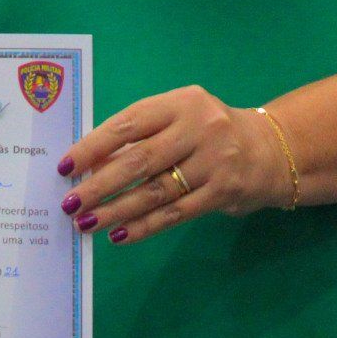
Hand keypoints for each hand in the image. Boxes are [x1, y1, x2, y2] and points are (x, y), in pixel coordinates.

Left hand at [57, 85, 286, 245]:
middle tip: (71, 202)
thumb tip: (91, 164)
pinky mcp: (224, 192)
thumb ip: (142, 135)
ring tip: (88, 222)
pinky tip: (120, 235)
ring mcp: (215, 161)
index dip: (94, 145)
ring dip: (117, 210)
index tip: (66, 166)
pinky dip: (145, 226)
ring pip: (156, 191)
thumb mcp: (179, 119)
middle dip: (100, 184)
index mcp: (181, 102)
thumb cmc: (208, 133)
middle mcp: (200, 128)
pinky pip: (176, 213)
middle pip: (140, 159)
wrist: (270, 150)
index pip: (129, 123)